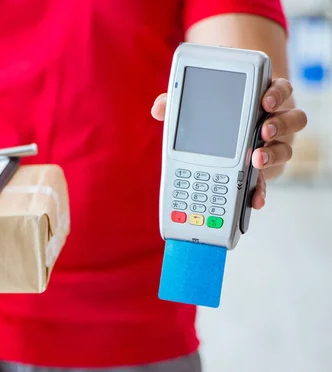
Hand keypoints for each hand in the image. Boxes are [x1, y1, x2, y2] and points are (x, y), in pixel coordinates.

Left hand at [151, 78, 306, 208]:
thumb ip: (178, 104)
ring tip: (257, 160)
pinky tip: (253, 199)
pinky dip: (260, 190)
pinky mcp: (262, 173)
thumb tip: (159, 108)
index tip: (265, 100)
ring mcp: (272, 148)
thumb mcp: (194, 108)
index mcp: (259, 101)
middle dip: (279, 124)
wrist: (221, 144)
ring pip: (286, 148)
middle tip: (263, 130)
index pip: (278, 91)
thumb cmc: (211, 119)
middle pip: (292, 119)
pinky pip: (268, 181)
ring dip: (273, 154)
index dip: (276, 93)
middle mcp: (273, 122)